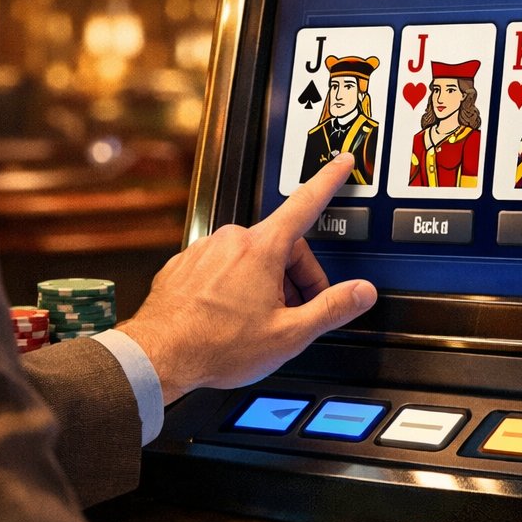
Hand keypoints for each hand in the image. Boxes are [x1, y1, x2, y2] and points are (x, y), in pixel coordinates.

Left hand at [118, 154, 375, 401]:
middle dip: (295, 277)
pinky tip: (230, 319)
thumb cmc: (216, 346)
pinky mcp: (184, 265)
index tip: (341, 163)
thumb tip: (362, 292)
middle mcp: (231, 240)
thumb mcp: (289, 334)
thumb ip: (331, 308)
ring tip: (258, 323)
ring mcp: (204, 250)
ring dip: (264, 284)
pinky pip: (221, 268)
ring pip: (250, 259)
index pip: (305, 204)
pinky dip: (233, 288)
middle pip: (281, 246)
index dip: (329, 181)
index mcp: (261, 249)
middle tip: (296, 312)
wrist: (158, 357)